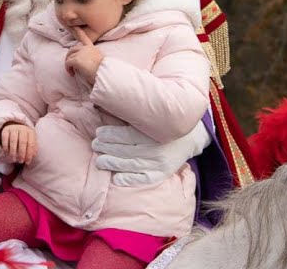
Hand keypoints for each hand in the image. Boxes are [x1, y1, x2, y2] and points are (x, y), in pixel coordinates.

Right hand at [0, 123, 37, 163]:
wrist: (15, 126)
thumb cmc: (24, 137)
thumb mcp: (30, 140)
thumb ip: (33, 148)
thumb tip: (33, 155)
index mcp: (30, 132)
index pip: (31, 144)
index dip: (29, 154)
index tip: (27, 162)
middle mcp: (22, 129)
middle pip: (22, 142)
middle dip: (22, 154)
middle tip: (21, 161)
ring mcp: (13, 129)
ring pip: (13, 141)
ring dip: (13, 152)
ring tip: (14, 159)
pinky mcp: (5, 130)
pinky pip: (5, 139)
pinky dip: (6, 147)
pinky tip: (7, 153)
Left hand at [65, 29, 103, 82]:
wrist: (104, 73)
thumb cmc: (103, 70)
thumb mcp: (100, 61)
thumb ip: (93, 59)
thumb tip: (88, 64)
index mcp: (92, 48)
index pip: (85, 38)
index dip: (79, 32)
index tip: (75, 27)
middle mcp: (86, 48)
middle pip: (73, 49)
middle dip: (69, 56)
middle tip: (70, 65)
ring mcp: (80, 53)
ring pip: (69, 57)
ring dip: (68, 64)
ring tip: (72, 72)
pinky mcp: (76, 60)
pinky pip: (67, 63)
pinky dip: (68, 69)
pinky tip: (72, 74)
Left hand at [93, 122, 211, 186]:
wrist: (190, 135)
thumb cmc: (165, 122)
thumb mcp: (153, 115)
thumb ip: (135, 114)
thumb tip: (108, 107)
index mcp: (156, 131)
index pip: (128, 135)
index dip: (110, 135)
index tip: (98, 133)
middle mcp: (159, 149)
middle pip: (127, 150)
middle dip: (107, 148)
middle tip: (95, 145)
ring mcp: (161, 163)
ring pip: (132, 165)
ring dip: (113, 163)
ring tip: (100, 161)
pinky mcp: (163, 173)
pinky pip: (144, 179)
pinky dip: (129, 180)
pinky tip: (115, 179)